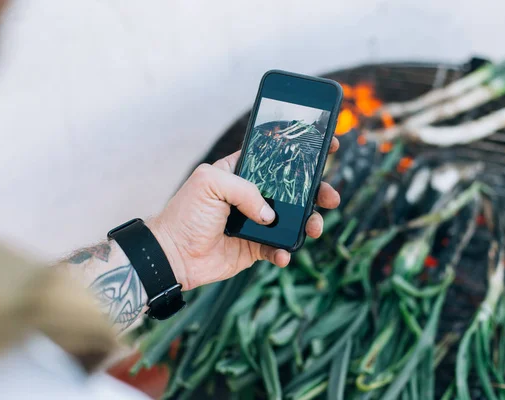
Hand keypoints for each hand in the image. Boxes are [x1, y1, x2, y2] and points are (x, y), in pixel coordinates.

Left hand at [148, 138, 340, 290]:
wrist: (174, 255)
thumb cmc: (186, 213)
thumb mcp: (209, 183)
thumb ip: (245, 189)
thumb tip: (270, 214)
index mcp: (243, 172)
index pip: (277, 156)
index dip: (302, 150)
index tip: (328, 145)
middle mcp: (253, 195)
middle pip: (295, 188)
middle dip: (317, 191)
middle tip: (330, 196)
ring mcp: (257, 221)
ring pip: (294, 219)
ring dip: (310, 222)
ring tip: (314, 228)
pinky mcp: (257, 247)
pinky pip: (280, 247)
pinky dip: (285, 251)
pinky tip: (282, 254)